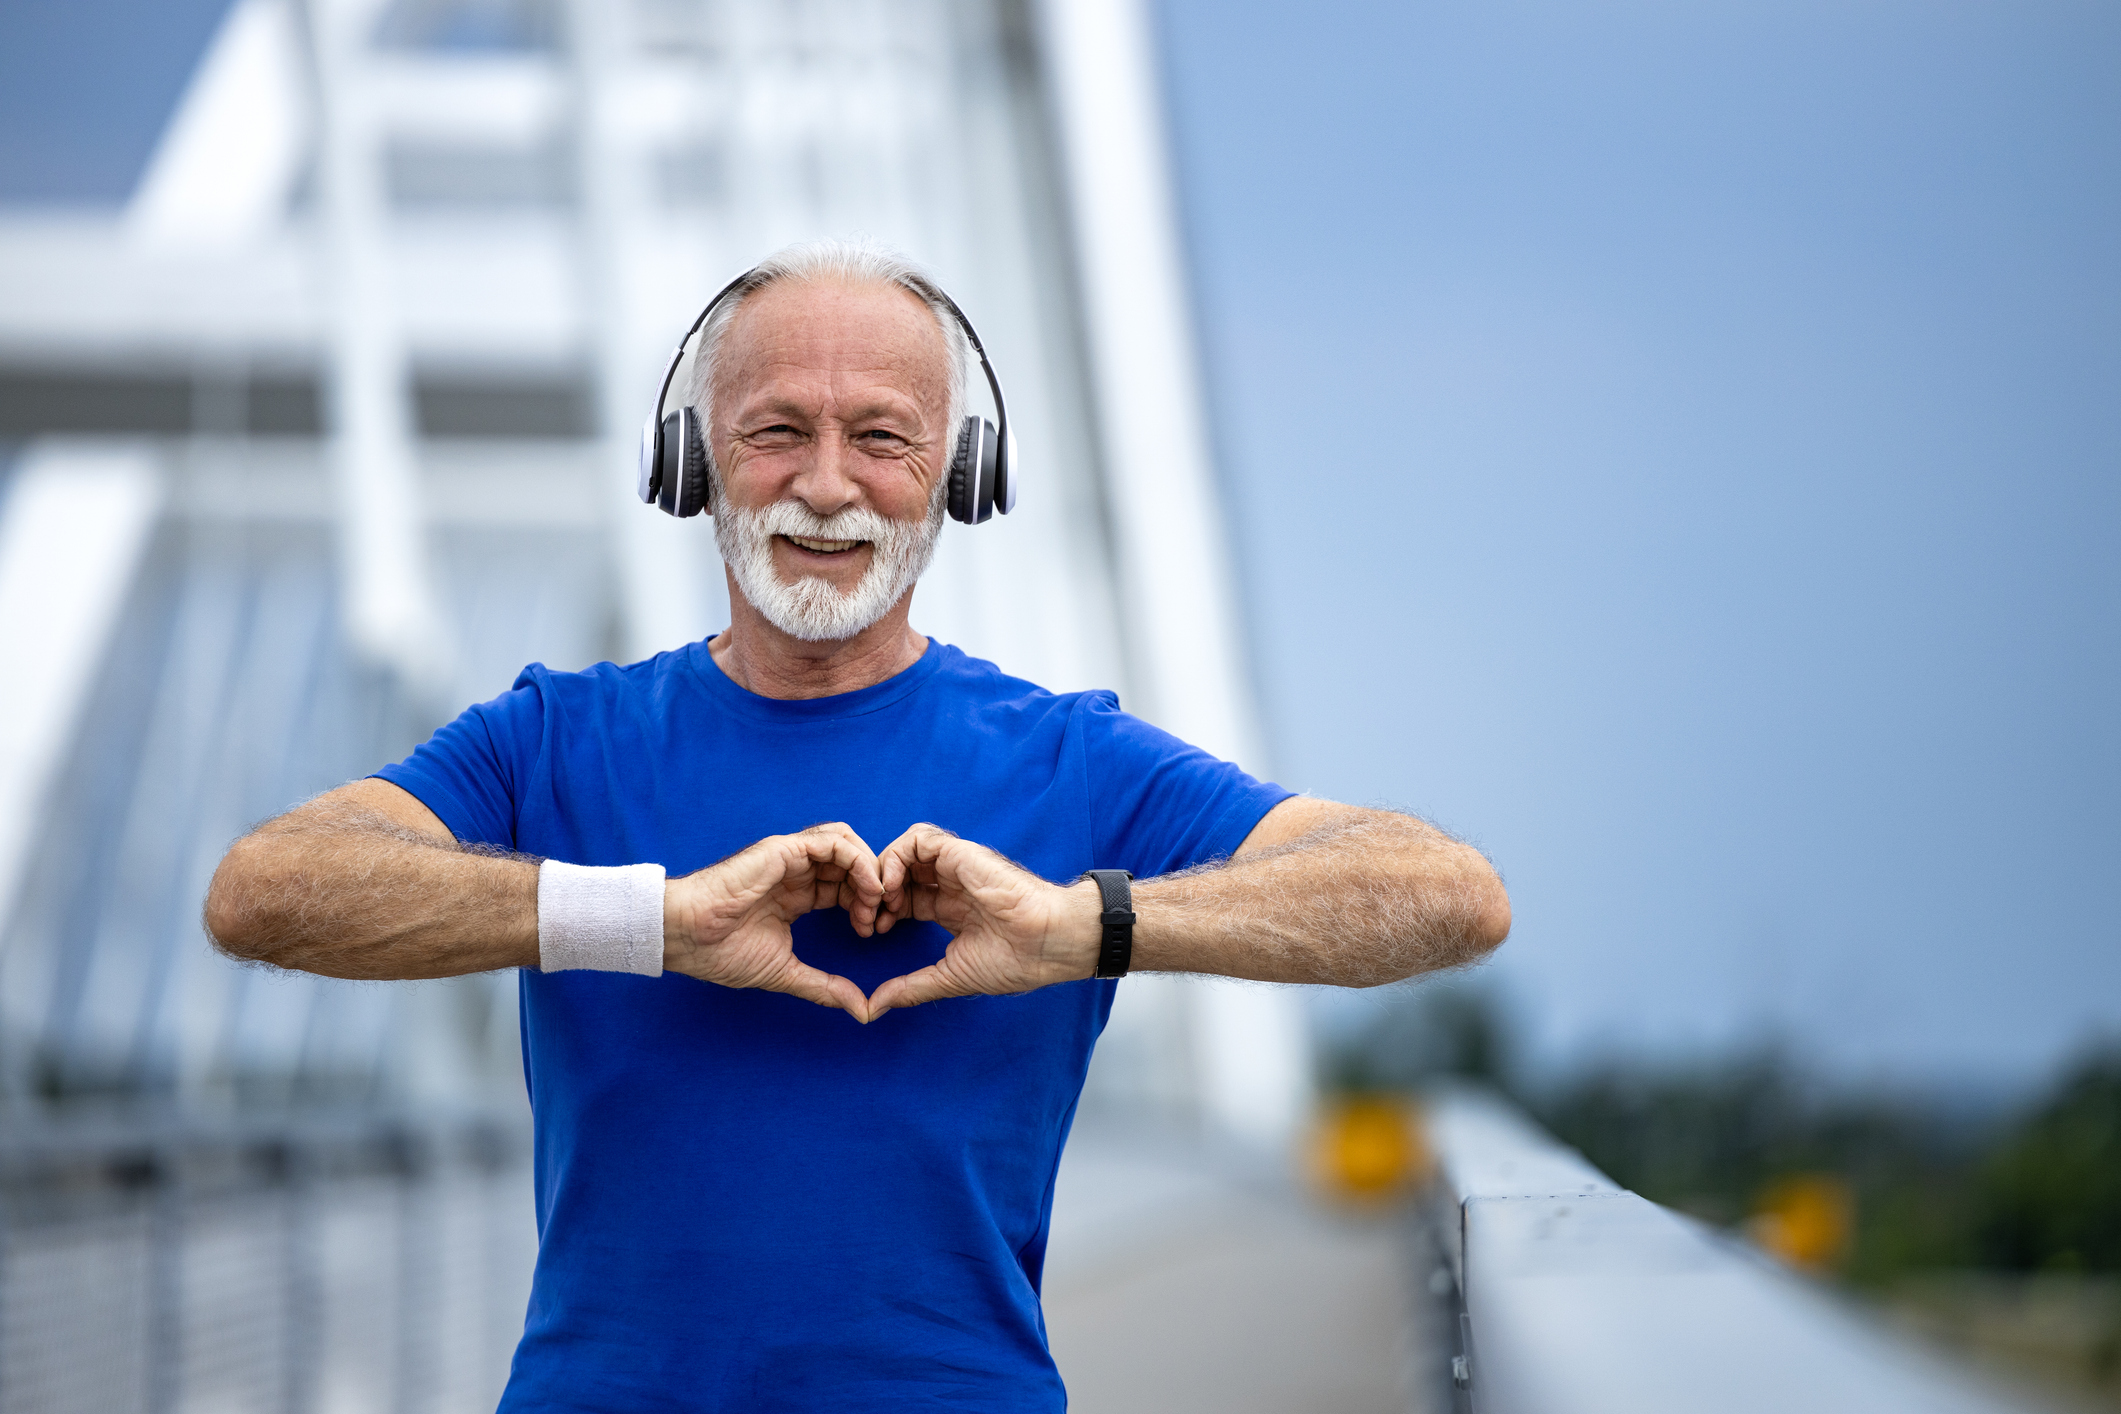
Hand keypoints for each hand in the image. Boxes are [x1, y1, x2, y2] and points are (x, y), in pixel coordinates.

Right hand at [663, 823, 884, 1020]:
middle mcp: (796, 872)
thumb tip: (862, 1011)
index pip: (844, 888)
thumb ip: (824, 987)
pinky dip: (858, 860)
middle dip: (873, 888)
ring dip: (869, 869)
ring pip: (847, 844)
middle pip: (851, 864)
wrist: (686, 936)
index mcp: (796, 896)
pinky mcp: (784, 849)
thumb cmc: (721, 953)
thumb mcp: (785, 972)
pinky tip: (865, 887)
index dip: (865, 905)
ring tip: (875, 900)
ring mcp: (790, 858)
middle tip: (880, 918)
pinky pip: (833, 842)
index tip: (871, 932)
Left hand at [867, 824, 1099, 1017]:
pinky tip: (893, 886)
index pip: (904, 899)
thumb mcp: (950, 976)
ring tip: (880, 901)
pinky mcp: (960, 853)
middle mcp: (951, 883)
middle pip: (899, 874)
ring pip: (904, 851)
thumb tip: (872, 1008)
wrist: (1047, 942)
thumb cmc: (1014, 961)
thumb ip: (911, 988)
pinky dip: (896, 858)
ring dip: (883, 872)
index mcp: (951, 909)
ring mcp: (955, 866)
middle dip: (874, 894)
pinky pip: (917, 840)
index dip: (881, 912)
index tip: (872, 933)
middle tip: (866, 919)